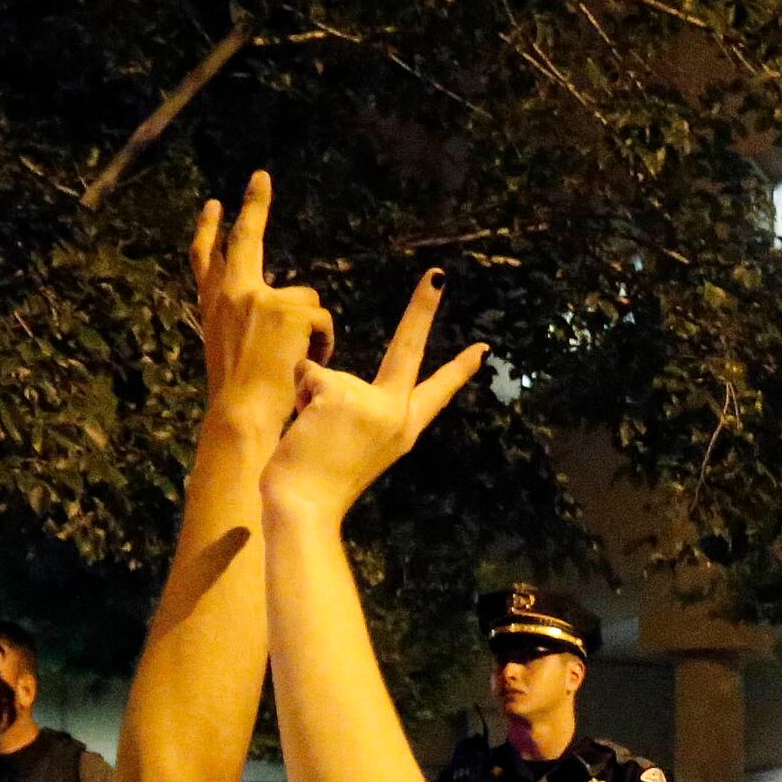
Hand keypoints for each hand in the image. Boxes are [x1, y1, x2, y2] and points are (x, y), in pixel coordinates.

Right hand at [191, 173, 329, 438]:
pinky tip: (306, 364)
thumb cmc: (241, 401)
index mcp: (213, 308)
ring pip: (306, 298)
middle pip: (243, 240)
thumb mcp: (232, 355)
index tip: (213, 206)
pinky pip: (322, 318)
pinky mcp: (286, 306)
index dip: (208, 232)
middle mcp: (230, 294)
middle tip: (260, 177)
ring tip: (296, 364)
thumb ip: (248, 325)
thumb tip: (284, 311)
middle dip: (253, 205)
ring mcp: (258, 296)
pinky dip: (323, 343)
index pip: (206, 260)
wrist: (241, 417)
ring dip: (311, 329)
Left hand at [262, 272, 485, 519]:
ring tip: (311, 436)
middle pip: (409, 350)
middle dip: (423, 308)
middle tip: (438, 274)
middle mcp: (396, 415)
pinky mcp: (341, 395)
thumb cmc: (321, 485)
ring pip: (327, 373)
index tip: (484, 348)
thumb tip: (328, 378)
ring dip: (309, 398)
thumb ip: (360, 413)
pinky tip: (302, 427)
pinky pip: (308, 374)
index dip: (459, 369)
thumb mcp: (356, 448)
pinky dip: (297, 396)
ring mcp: (372, 404)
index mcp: (403, 430)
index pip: (436, 392)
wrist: (305, 507)